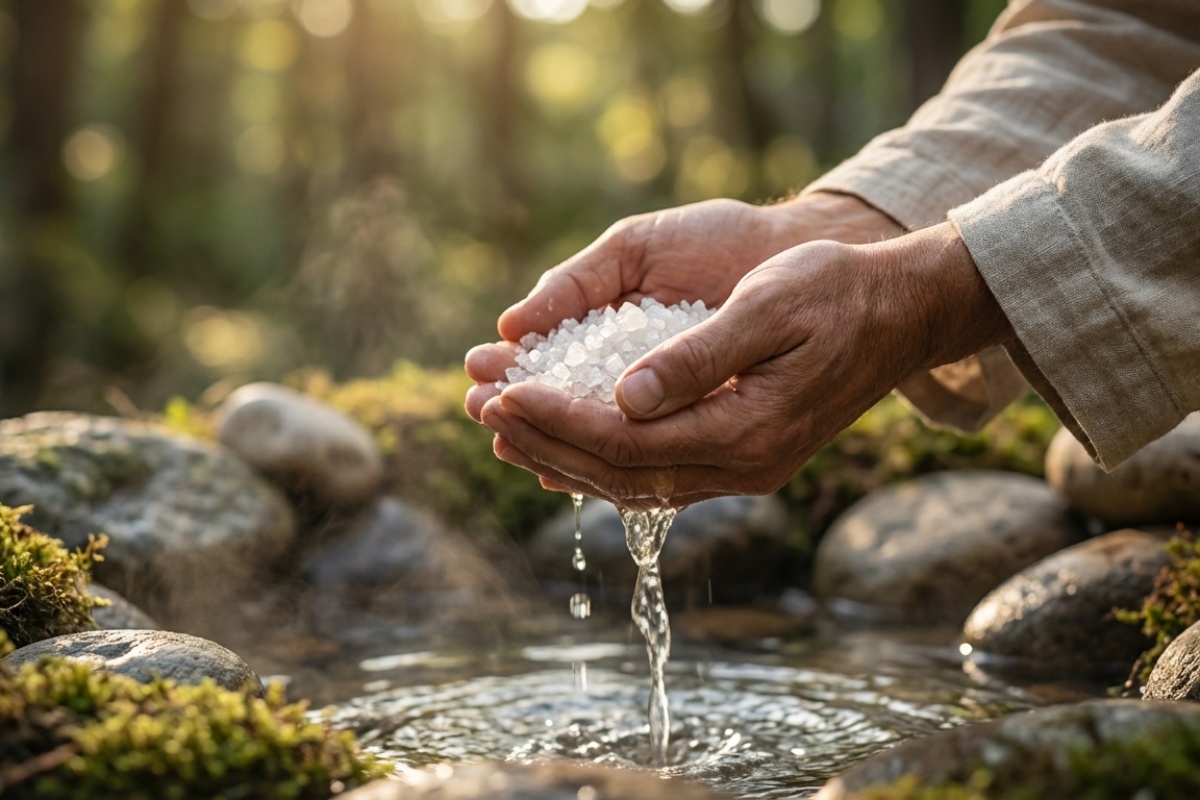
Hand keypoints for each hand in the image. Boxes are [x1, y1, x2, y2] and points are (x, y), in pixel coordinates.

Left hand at [478, 223, 1012, 507]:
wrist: (900, 312)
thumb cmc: (836, 292)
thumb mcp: (768, 307)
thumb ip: (698, 358)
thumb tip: (625, 398)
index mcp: (748, 432)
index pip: (627, 440)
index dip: (559, 418)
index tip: (504, 390)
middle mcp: (743, 467)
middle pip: (621, 472)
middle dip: (546, 443)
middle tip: (483, 413)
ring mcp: (744, 470)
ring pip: (635, 482)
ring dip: (566, 459)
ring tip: (506, 434)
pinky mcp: (743, 459)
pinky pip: (658, 475)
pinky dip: (604, 464)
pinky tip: (567, 451)